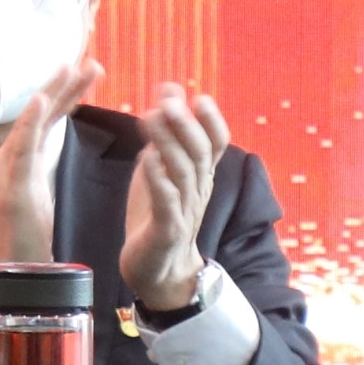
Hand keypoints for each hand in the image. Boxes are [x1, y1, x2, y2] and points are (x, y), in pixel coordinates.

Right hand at [0, 55, 100, 296]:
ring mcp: (3, 169)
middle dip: (63, 87)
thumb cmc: (22, 241)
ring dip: (52, 93)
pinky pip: (20, 144)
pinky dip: (29, 119)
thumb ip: (35, 173)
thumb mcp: (33, 198)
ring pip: (30, 122)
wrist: (5, 272)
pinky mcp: (8, 182)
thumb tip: (44, 155)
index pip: (42, 123)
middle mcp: (4, 160)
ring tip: (72, 68)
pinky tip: (41, 98)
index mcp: (14, 164)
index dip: (64, 97)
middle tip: (89, 62)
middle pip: (37, 115)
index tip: (86, 75)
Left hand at [116, 80, 226, 314]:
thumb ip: (164, 136)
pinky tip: (148, 161)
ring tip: (150, 117)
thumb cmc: (159, 214)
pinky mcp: (166, 229)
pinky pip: (166, 202)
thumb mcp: (161, 170)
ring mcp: (184, 210)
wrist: (159, 269)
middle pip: (199, 153)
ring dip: (168, 144)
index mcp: (199, 175)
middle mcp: (198, 189)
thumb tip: (166, 95)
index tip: (198, 96)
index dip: (210, 121)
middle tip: (169, 100)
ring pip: (183, 173)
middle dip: (186, 124)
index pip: (215, 144)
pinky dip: (158, 180)